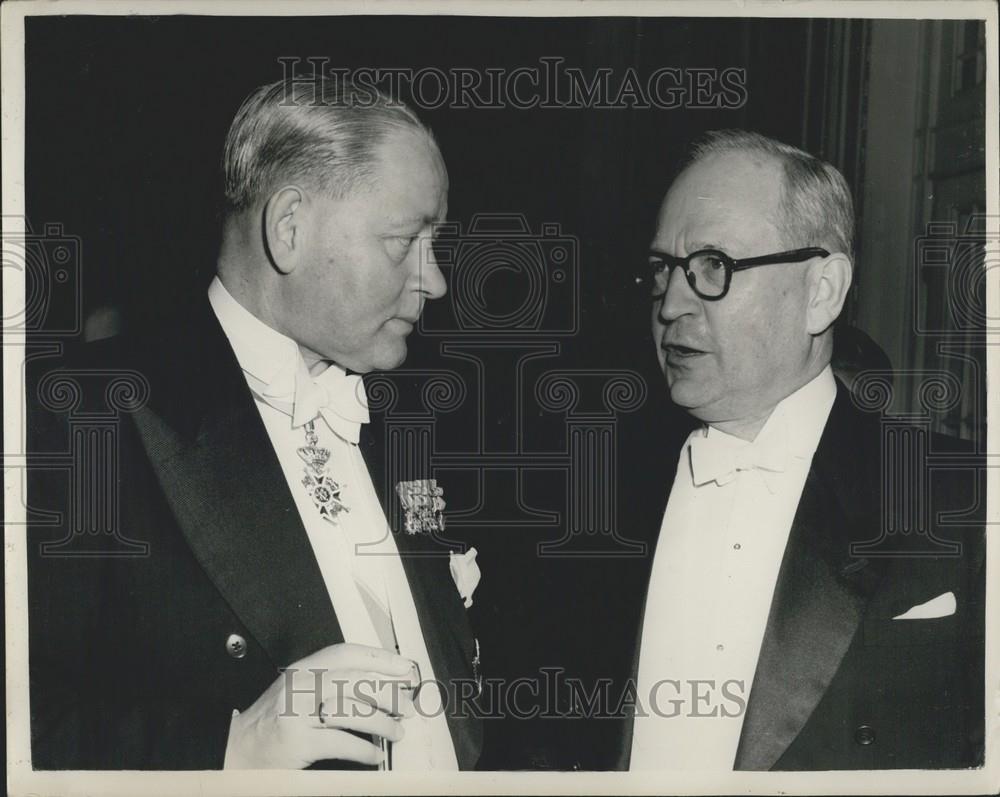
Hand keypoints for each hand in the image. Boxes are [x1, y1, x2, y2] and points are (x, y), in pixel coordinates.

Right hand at [224, 642, 417, 768]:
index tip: (404, 668)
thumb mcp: (298, 691)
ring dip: (382, 723)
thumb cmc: (272, 723)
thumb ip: (330, 682)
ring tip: (397, 732)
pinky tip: (375, 754)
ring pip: (351, 710)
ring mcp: (297, 713)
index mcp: (303, 670)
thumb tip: (378, 684)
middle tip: (407, 705)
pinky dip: (364, 750)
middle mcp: (300, 686)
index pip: (347, 654)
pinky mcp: (297, 742)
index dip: (380, 659)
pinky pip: (340, 743)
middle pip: (355, 680)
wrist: (236, 750)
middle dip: (388, 692)